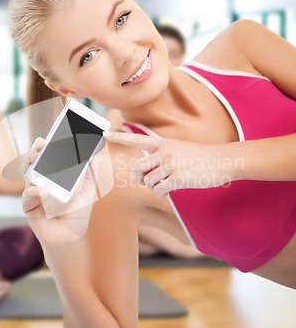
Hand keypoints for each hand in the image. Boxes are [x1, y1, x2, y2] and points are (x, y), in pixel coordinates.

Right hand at [22, 138, 100, 250]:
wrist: (71, 237)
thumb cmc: (78, 214)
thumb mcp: (88, 192)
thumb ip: (91, 174)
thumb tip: (98, 157)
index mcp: (54, 177)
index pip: (48, 158)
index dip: (47, 147)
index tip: (49, 136)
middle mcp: (41, 182)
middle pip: (34, 163)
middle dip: (35, 151)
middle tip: (40, 143)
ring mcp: (34, 193)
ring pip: (27, 175)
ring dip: (30, 165)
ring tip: (35, 158)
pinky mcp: (29, 206)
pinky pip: (28, 195)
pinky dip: (34, 190)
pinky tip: (40, 188)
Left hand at [104, 132, 234, 196]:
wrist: (222, 160)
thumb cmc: (200, 157)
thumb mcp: (179, 149)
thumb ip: (162, 156)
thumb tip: (147, 174)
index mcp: (163, 143)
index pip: (136, 139)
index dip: (119, 138)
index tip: (105, 135)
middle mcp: (164, 152)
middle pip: (137, 168)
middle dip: (140, 178)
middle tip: (149, 181)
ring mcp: (171, 164)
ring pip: (147, 181)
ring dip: (154, 187)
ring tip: (166, 184)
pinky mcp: (178, 177)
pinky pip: (159, 190)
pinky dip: (162, 193)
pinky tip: (171, 189)